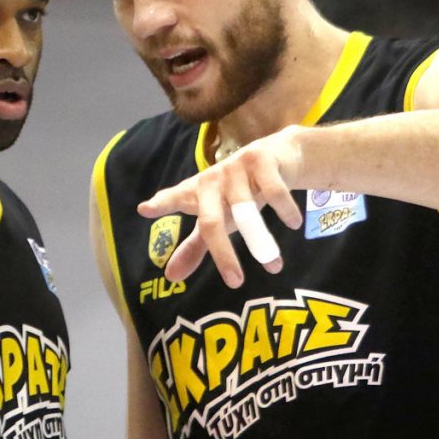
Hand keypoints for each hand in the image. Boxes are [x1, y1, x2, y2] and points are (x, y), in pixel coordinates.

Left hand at [137, 127, 303, 287]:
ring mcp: (235, 168)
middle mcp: (213, 179)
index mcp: (197, 192)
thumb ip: (194, 247)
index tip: (145, 209)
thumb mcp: (217, 218)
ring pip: (247, 211)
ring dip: (263, 241)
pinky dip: (284, 210)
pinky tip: (293, 224)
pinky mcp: (261, 159)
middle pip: (212, 221)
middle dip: (223, 253)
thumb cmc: (238, 194)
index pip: (175, 198)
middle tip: (235, 282)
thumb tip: (170, 278)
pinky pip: (273, 191)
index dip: (161, 204)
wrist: (277, 155)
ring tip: (274, 266)